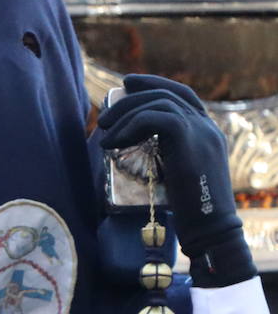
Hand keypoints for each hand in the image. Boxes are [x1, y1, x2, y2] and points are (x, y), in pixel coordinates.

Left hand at [98, 74, 253, 286]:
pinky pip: (156, 119)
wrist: (210, 229)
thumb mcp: (176, 174)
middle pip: (168, 94)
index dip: (154, 84)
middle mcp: (207, 127)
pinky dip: (130, 127)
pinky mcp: (191, 141)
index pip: (182, 95)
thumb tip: (127, 144)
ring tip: (103, 132)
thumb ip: (164, 154)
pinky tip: (113, 143)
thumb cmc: (189, 211)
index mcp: (207, 132)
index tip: (127, 83)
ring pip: (160, 103)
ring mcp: (202, 132)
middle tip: (104, 113)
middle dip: (132, 96)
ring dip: (126, 113)